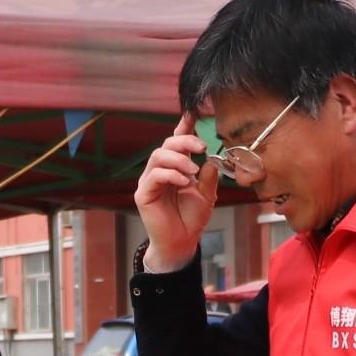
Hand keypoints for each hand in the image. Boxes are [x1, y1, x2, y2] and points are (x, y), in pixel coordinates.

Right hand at [133, 119, 220, 273]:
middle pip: (167, 144)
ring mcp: (150, 181)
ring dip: (178, 159)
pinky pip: (154, 176)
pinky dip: (170, 175)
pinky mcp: (143, 194)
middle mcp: (160, 170)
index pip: (177, 141)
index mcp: (175, 167)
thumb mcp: (207, 194)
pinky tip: (184, 182)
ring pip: (158, 156)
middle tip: (202, 147)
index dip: (184, 126)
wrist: (181, 242)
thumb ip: (209, 176)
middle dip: (185, 141)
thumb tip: (211, 158)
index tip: (194, 113)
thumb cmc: (191, 217)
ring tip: (193, 171)